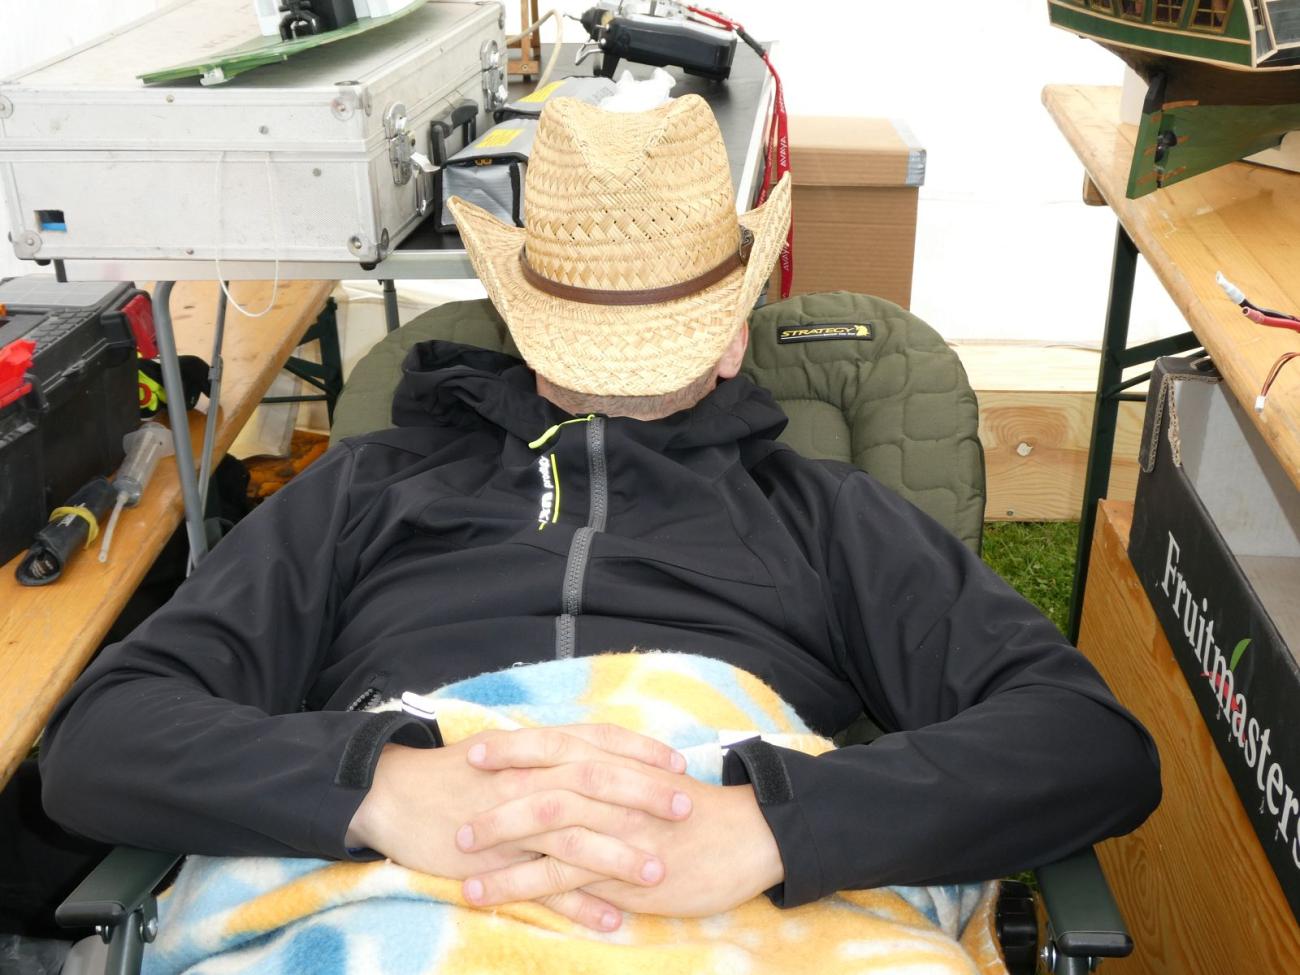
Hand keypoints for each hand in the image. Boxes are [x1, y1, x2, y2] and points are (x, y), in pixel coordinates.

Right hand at [346, 724, 690, 928]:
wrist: (396, 794)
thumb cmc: (458, 772)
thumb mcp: (509, 753)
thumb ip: (553, 754)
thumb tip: (600, 755)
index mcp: (536, 751)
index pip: (598, 743)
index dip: (640, 752)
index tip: (678, 764)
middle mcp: (529, 781)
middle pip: (596, 783)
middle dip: (644, 795)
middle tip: (686, 808)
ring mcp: (513, 824)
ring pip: (573, 837)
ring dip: (618, 854)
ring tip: (658, 870)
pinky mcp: (496, 863)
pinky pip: (542, 887)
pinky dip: (578, 903)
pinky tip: (612, 918)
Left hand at [458, 763, 784, 917]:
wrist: (751, 836)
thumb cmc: (702, 811)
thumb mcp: (656, 779)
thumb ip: (617, 773)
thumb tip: (577, 768)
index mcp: (620, 764)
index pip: (558, 747)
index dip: (515, 748)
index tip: (476, 751)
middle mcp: (614, 793)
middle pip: (543, 788)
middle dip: (496, 802)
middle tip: (457, 816)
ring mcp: (617, 834)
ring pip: (546, 834)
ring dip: (499, 849)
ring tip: (460, 864)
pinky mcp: (622, 875)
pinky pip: (564, 881)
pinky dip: (523, 887)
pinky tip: (492, 896)